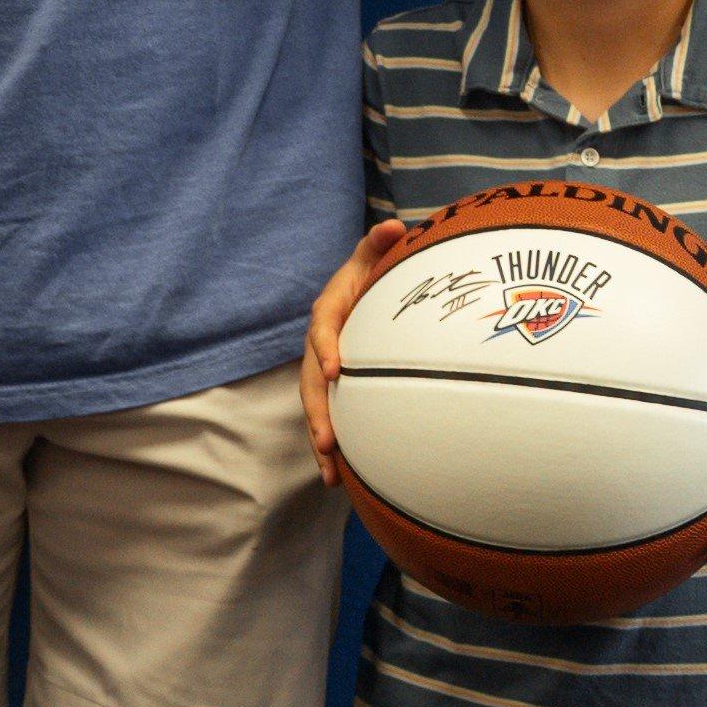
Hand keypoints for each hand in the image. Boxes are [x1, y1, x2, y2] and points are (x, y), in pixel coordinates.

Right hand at [300, 219, 409, 483]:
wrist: (361, 294)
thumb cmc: (369, 275)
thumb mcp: (371, 257)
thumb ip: (379, 244)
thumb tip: (394, 226)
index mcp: (329, 312)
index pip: (323, 328)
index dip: (325, 348)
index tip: (336, 370)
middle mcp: (320, 345)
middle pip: (312, 380)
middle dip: (318, 412)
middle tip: (327, 441)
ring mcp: (323, 370)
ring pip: (317, 407)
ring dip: (321, 439)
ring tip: (331, 473)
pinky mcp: (334, 390)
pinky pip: (329, 418)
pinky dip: (331, 448)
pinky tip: (340, 480)